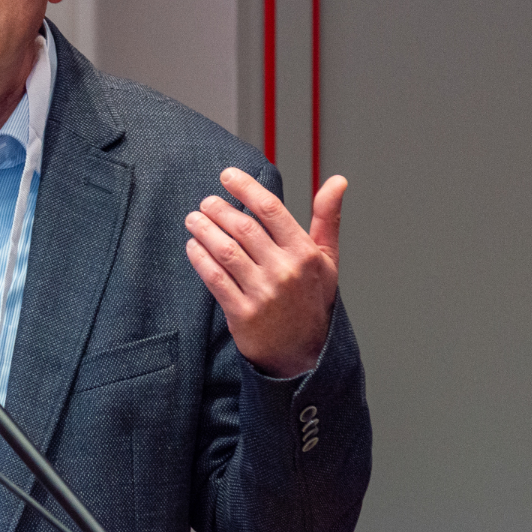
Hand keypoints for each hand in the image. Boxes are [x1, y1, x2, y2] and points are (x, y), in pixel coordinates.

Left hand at [184, 168, 346, 377]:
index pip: (271, 210)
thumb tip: (338, 181)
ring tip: (194, 219)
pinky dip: (199, 258)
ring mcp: (263, 293)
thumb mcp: (327, 259)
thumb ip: (326, 218)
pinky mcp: (242, 313)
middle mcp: (284, 271)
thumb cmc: (313, 301)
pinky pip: (214, 278)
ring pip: (225, 250)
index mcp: (305, 254)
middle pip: (243, 228)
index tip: (227, 176)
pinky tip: (193, 246)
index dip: (246, 188)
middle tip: (206, 202)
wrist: (305, 355)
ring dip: (204, 230)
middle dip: (218, 209)